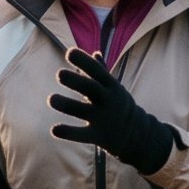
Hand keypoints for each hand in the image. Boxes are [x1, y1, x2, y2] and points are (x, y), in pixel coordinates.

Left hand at [48, 47, 178, 175]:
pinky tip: (54, 130)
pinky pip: (82, 134)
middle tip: (59, 74)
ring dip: (66, 104)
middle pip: (91, 88)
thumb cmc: (119, 105)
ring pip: (82, 110)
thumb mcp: (114, 87)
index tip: (70, 52)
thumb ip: (102, 71)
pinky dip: (69, 133)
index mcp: (110, 85)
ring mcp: (102, 118)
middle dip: (76, 81)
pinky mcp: (98, 136)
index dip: (84, 61)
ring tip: (51, 99)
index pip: (96, 70)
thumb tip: (94, 53)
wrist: (137, 134)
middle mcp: (107, 100)